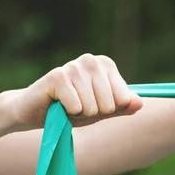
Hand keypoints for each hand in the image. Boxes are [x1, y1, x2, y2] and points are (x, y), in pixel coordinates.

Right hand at [9, 53, 142, 128]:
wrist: (34, 111)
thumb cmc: (69, 110)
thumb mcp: (100, 110)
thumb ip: (121, 107)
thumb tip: (140, 103)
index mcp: (105, 65)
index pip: (124, 98)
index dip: (108, 110)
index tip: (93, 105)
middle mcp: (90, 61)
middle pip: (109, 104)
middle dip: (93, 113)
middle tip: (77, 107)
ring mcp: (73, 66)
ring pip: (92, 107)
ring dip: (78, 114)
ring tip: (66, 106)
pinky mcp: (57, 77)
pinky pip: (75, 106)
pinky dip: (67, 113)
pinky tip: (56, 104)